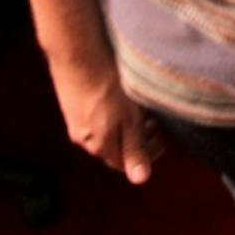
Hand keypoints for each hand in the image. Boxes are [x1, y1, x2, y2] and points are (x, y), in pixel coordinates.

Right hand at [49, 52, 163, 184]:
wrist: (77, 53)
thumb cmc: (106, 86)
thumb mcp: (129, 119)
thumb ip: (135, 149)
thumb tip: (141, 180)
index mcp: (100, 146)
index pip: (125, 164)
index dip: (146, 155)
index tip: (162, 139)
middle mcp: (84, 137)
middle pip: (115, 147)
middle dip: (137, 139)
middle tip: (155, 123)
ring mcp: (75, 119)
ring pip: (105, 130)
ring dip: (125, 125)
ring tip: (140, 107)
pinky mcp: (72, 101)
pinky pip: (95, 116)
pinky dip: (112, 113)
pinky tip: (120, 94)